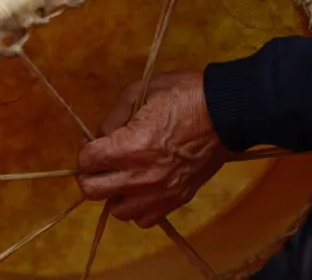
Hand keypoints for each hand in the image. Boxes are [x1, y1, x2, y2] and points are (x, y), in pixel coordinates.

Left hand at [75, 71, 227, 228]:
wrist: (226, 112)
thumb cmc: (182, 95)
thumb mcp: (138, 92)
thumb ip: (112, 118)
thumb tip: (98, 138)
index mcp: (129, 147)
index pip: (86, 162)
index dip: (85, 151)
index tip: (93, 144)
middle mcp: (141, 176)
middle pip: (93, 192)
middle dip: (91, 175)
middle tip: (100, 163)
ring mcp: (160, 192)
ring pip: (118, 211)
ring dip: (114, 194)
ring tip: (122, 177)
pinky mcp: (177, 199)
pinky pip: (146, 219)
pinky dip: (138, 208)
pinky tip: (142, 190)